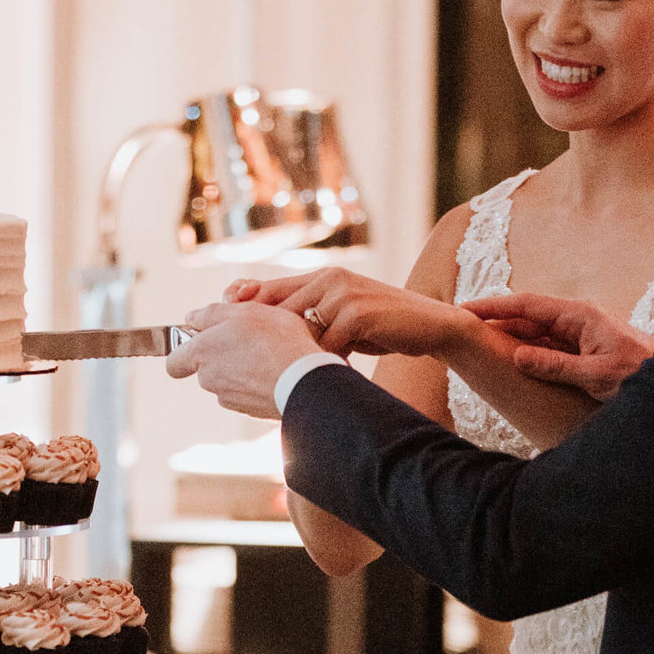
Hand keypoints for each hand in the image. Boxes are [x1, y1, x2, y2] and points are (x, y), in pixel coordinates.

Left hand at [169, 301, 326, 419]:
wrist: (305, 379)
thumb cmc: (275, 339)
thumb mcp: (243, 312)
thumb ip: (211, 314)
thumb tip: (190, 318)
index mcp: (201, 354)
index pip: (173, 362)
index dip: (184, 351)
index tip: (203, 340)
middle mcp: (209, 380)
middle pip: (205, 369)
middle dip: (221, 356)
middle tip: (249, 340)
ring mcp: (229, 398)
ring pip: (227, 381)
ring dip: (241, 369)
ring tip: (268, 355)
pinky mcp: (249, 411)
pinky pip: (246, 394)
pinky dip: (255, 384)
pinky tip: (275, 373)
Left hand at [224, 267, 474, 357]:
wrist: (433, 325)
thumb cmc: (385, 327)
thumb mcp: (345, 319)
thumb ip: (314, 319)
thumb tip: (273, 336)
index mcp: (322, 278)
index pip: (272, 290)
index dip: (244, 307)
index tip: (220, 325)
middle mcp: (329, 278)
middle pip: (279, 310)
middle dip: (267, 340)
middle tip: (257, 367)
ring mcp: (343, 293)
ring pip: (302, 331)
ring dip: (305, 356)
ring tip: (305, 375)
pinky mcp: (358, 311)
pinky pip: (328, 344)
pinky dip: (328, 362)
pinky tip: (336, 373)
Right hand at [463, 291, 653, 400]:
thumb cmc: (639, 375)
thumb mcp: (595, 375)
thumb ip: (555, 366)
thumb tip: (517, 356)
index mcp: (580, 315)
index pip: (527, 305)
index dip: (494, 306)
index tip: (466, 309)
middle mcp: (577, 319)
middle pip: (527, 316)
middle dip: (495, 320)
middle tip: (461, 326)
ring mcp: (580, 334)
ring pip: (536, 333)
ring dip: (509, 338)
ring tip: (477, 343)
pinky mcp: (582, 350)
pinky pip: (547, 348)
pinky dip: (527, 353)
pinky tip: (509, 360)